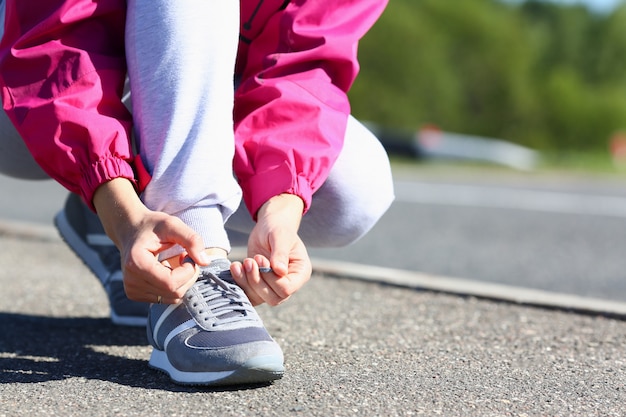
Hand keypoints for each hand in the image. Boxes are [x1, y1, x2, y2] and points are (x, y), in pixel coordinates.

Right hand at [93, 179, 210, 303]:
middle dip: (188, 275)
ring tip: (174, 262)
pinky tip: (167, 269)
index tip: (186, 254)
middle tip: (185, 256)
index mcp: (136, 263)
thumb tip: (205, 262)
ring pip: (173, 297)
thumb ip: (191, 240)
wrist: (131, 230)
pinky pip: (166, 298)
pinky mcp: (136, 295)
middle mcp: (131, 281)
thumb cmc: (152, 226)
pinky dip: (173, 285)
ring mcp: (132, 291)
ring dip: (182, 281)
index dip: (188, 271)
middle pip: (174, 292)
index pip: (171, 283)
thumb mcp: (173, 224)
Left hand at [230, 194, 311, 305]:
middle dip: (257, 281)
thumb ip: (280, 253)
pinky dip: (239, 282)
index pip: (286, 288)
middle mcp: (289, 283)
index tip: (260, 258)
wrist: (269, 226)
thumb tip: (280, 271)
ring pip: (259, 298)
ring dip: (246, 282)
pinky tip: (235, 267)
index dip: (270, 277)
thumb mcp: (280, 236)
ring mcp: (274, 286)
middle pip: (273, 298)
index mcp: (300, 273)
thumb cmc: (278, 228)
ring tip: (240, 263)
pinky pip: (249, 294)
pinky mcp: (260, 285)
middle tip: (249, 260)